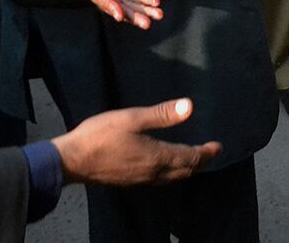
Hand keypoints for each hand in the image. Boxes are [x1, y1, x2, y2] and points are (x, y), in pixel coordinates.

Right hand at [52, 98, 220, 185]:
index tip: (218, 147)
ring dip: (185, 168)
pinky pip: (159, 180)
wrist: (70, 161)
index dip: (206, 153)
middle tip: (209, 153)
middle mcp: (152, 173)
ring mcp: (140, 180)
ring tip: (192, 158)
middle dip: (199, 162)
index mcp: (157, 157)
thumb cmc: (100, 136)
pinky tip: (164, 165)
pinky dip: (171, 172)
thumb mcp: (132, 118)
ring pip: (171, 178)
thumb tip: (190, 107)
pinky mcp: (128, 181)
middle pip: (184, 171)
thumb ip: (162, 114)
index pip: (190, 158)